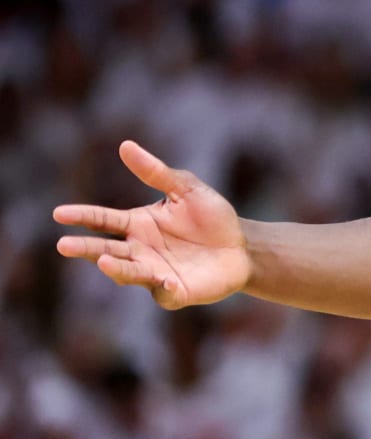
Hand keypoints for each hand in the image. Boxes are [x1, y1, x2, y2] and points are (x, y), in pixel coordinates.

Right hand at [53, 141, 250, 309]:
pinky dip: (162, 288)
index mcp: (137, 225)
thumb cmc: (212, 218)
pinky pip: (164, 293)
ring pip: (128, 272)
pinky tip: (165, 280)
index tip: (60, 214)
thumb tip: (126, 146)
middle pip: (106, 249)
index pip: (103, 220)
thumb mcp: (187, 190)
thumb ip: (157, 173)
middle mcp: (140, 250)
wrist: (242, 247)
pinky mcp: (176, 292)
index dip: (82, 216)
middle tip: (64, 245)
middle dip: (85, 248)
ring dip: (116, 268)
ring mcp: (155, 273)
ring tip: (104, 261)